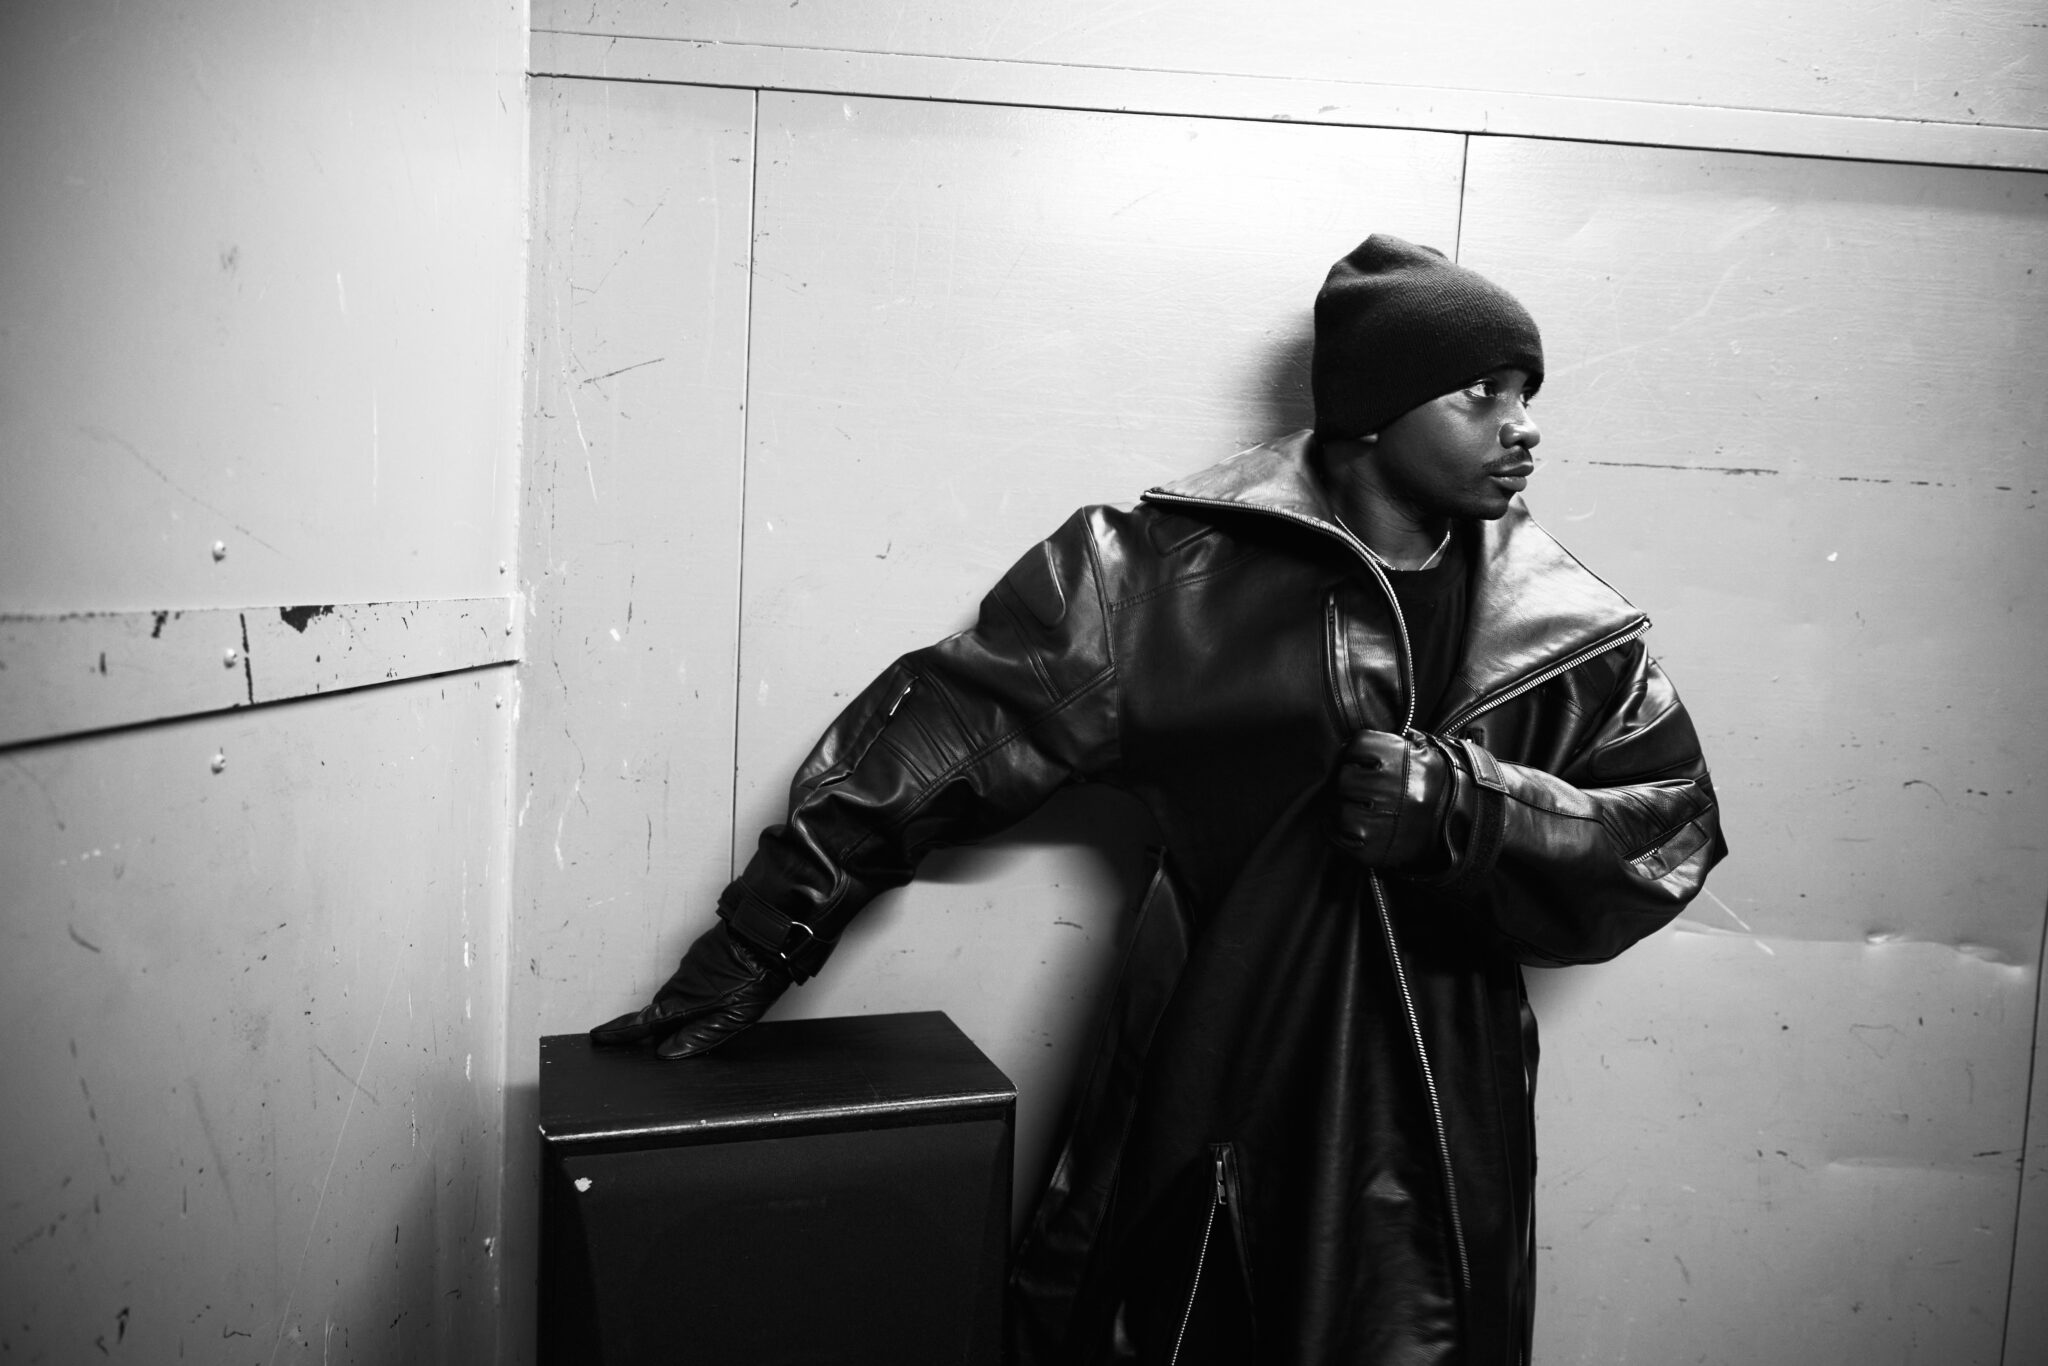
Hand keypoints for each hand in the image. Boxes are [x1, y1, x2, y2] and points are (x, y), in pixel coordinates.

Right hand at [590, 920, 789, 1058]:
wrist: (766, 932)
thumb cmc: (756, 976)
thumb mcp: (733, 1017)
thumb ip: (700, 1036)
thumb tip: (667, 1052)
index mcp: (686, 1001)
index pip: (645, 1022)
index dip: (621, 1031)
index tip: (600, 1036)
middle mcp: (682, 982)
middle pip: (657, 1008)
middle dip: (647, 1023)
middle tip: (633, 1038)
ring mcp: (691, 965)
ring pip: (675, 991)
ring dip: (674, 1006)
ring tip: (678, 1021)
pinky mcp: (703, 954)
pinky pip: (689, 977)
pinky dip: (690, 989)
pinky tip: (706, 994)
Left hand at [1331, 729, 1451, 868]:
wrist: (1459, 827)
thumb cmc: (1435, 786)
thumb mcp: (1426, 753)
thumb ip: (1394, 742)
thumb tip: (1356, 743)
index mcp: (1404, 760)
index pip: (1358, 745)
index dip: (1355, 752)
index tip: (1359, 760)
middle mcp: (1391, 790)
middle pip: (1345, 778)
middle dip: (1348, 781)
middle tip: (1355, 787)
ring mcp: (1381, 822)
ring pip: (1340, 808)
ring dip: (1342, 807)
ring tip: (1353, 806)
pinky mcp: (1374, 850)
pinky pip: (1339, 838)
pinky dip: (1336, 831)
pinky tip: (1344, 825)